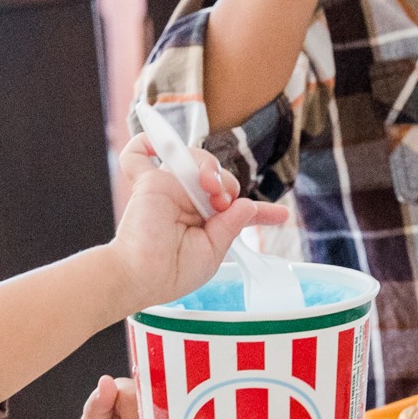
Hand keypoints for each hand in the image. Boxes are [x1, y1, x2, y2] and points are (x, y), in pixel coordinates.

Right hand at [108, 134, 290, 313]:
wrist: (143, 276)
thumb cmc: (172, 273)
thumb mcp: (212, 253)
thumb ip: (230, 227)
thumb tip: (247, 204)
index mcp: (205, 223)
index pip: (235, 209)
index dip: (260, 211)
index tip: (280, 216)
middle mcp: (187, 202)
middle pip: (218, 175)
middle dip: (228, 184)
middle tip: (223, 203)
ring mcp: (168, 190)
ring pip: (196, 158)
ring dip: (210, 167)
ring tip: (210, 188)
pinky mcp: (148, 183)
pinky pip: (138, 154)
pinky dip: (145, 142)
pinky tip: (156, 144)